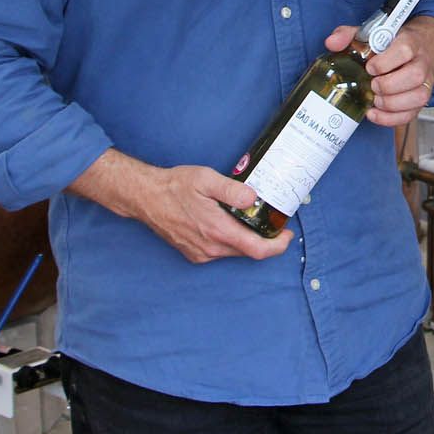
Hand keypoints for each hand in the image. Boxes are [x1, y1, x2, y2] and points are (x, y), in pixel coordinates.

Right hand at [69, 150, 292, 262]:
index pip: (257, 250)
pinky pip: (221, 251)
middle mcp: (210, 248)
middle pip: (249, 251)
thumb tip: (254, 198)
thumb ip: (232, 190)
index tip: (288, 235)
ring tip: (250, 218)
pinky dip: (231, 240)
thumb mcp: (206, 179)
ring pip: (235, 252)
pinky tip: (229, 223)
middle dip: (265, 239)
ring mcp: (201, 254)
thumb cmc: (174, 187)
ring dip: (247, 239)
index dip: (278, 246)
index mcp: (217, 231)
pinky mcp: (194, 254)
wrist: (145, 198)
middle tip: (272, 221)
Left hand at [325, 15, 433, 127]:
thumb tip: (331, 43)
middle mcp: (421, 62)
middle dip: (389, 85)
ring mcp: (425, 82)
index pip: (405, 50)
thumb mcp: (367, 34)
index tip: (370, 68)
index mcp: (409, 42)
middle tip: (372, 86)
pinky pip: (412, 114)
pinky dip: (391, 118)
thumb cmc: (387, 44)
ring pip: (418, 97)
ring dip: (392, 104)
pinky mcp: (420, 100)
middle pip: (415, 75)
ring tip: (375, 100)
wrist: (412, 50)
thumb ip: (347, 35)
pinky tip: (375, 113)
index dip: (385, 62)